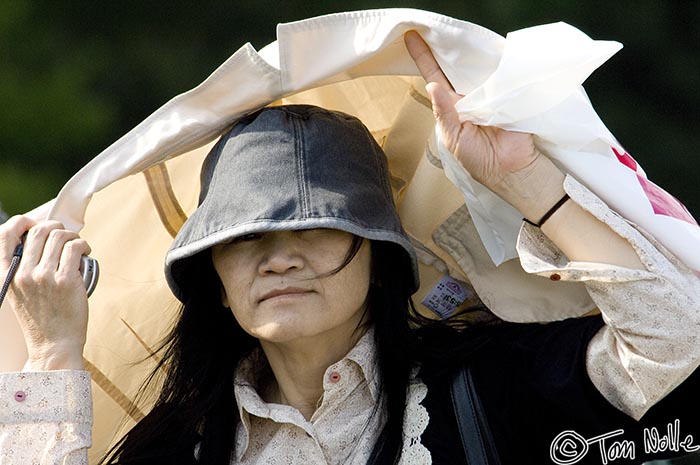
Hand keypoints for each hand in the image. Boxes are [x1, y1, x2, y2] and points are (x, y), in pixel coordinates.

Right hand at [0, 216, 90, 369]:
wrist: (54, 344)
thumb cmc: (42, 318)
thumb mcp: (20, 292)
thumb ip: (24, 268)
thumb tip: (42, 239)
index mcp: (8, 275)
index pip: (4, 235)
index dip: (22, 222)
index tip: (35, 224)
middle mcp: (23, 274)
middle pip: (39, 230)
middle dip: (56, 227)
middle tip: (66, 237)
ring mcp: (44, 277)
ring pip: (60, 236)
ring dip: (73, 236)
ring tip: (78, 246)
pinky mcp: (66, 280)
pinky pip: (75, 248)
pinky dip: (83, 245)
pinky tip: (85, 252)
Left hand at [404, 31, 564, 220]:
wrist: (511, 170)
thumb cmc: (479, 159)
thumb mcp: (454, 138)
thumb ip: (444, 112)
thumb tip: (433, 86)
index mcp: (452, 106)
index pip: (435, 77)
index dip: (424, 58)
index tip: (412, 38)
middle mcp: (469, 94)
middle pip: (456, 65)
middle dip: (446, 47)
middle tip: (433, 27)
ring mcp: (489, 90)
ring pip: (477, 65)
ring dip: (468, 51)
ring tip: (456, 34)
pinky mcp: (509, 90)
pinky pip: (501, 72)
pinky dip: (495, 61)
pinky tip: (486, 48)